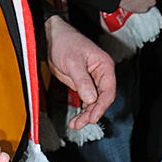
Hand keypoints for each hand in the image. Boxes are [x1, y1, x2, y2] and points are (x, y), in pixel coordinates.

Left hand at [43, 14, 115, 128]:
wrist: (52, 37)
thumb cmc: (65, 41)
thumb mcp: (73, 62)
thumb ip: (82, 81)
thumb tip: (91, 98)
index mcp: (104, 66)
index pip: (108, 91)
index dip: (101, 106)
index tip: (93, 117)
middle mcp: (101, 74)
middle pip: (102, 99)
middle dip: (92, 113)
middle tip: (81, 123)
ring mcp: (92, 80)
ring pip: (93, 102)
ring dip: (86, 114)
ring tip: (76, 124)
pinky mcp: (83, 83)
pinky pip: (86, 100)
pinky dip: (82, 110)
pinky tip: (76, 118)